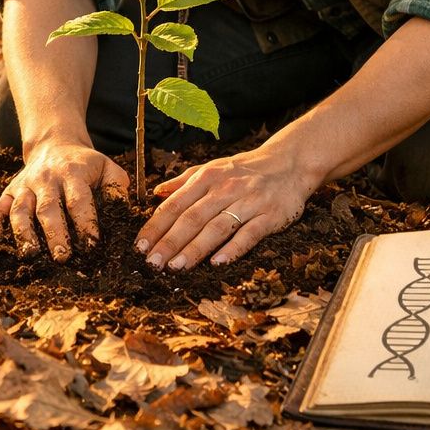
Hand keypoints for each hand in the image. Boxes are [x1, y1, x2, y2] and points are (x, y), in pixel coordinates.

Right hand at [0, 140, 129, 260]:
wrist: (54, 145)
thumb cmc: (85, 165)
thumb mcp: (107, 167)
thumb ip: (117, 187)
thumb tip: (122, 212)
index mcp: (72, 173)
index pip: (79, 200)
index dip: (86, 223)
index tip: (93, 245)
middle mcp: (45, 179)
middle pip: (47, 208)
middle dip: (55, 234)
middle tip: (63, 258)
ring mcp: (24, 186)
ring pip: (19, 210)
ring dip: (24, 233)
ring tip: (31, 255)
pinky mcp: (9, 192)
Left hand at [136, 145, 318, 270]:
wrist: (290, 162)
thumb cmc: (245, 169)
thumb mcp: (212, 168)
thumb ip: (184, 182)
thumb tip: (156, 194)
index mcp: (206, 178)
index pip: (175, 204)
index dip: (156, 226)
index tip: (140, 246)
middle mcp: (225, 189)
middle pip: (192, 218)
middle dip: (170, 242)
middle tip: (152, 263)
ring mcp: (248, 202)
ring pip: (217, 227)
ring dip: (195, 249)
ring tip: (176, 267)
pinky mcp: (270, 215)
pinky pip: (249, 234)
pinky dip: (233, 248)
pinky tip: (217, 262)